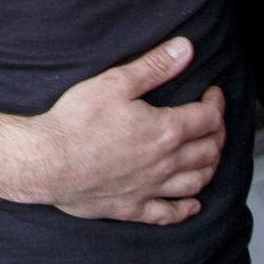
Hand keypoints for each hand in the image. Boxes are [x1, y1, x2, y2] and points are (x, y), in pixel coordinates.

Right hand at [16, 38, 226, 225]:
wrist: (46, 161)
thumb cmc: (76, 121)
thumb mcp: (115, 82)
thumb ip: (154, 66)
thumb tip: (185, 49)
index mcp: (165, 130)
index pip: (208, 118)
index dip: (216, 103)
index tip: (212, 94)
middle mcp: (165, 163)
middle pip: (208, 151)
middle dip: (217, 134)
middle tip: (213, 122)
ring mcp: (150, 189)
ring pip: (196, 182)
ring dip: (209, 167)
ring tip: (209, 156)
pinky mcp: (132, 208)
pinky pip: (169, 214)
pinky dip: (187, 209)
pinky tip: (193, 204)